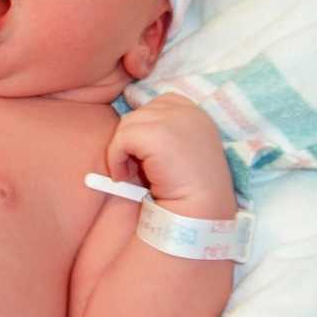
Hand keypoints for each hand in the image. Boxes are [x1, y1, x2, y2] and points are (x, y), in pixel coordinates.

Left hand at [106, 93, 235, 218]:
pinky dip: (115, 159)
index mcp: (195, 112)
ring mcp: (172, 119)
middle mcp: (186, 110)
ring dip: (122, 151)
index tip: (147, 155)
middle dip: (132, 141)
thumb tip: (127, 128)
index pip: (157, 104)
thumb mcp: (182, 148)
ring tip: (131, 174)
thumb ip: (163, 131)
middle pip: (139, 114)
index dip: (145, 129)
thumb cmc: (189, 187)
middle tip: (136, 168)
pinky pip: (121, 138)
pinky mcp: (156, 134)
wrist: (201, 211)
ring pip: (127, 125)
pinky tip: (124, 178)